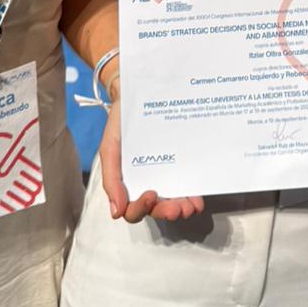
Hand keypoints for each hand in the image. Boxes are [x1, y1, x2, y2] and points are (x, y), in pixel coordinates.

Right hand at [98, 95, 204, 224]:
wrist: (137, 94)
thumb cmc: (121, 123)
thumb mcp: (110, 147)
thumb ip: (111, 178)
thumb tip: (116, 212)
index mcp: (128, 183)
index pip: (133, 209)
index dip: (141, 209)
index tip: (150, 194)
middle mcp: (148, 182)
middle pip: (156, 209)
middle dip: (167, 212)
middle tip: (177, 209)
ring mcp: (165, 175)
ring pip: (173, 201)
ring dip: (181, 208)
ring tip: (190, 207)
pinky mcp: (180, 165)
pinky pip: (186, 184)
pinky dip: (192, 195)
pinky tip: (198, 197)